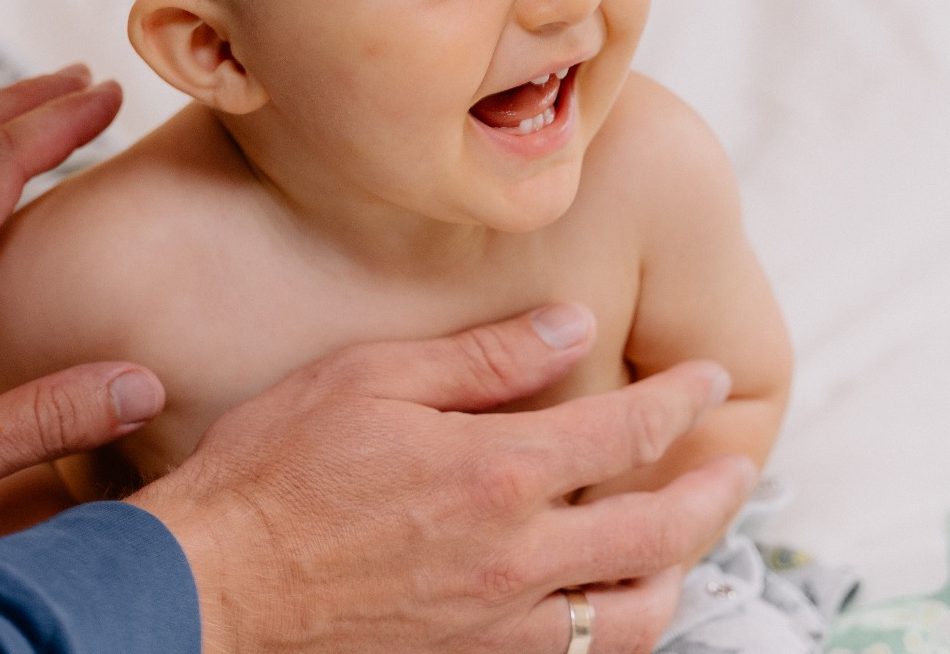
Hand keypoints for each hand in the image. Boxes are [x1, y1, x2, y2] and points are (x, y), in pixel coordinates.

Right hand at [130, 305, 754, 653]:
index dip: (684, 399)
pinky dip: (616, 631)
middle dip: (715, 494)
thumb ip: (483, 358)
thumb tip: (573, 326)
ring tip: (685, 543)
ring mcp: (499, 625)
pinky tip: (611, 606)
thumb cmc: (275, 474)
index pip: (630, 430)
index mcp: (497, 472)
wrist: (213, 588)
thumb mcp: (369, 380)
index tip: (709, 379)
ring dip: (678, 574)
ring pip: (636, 615)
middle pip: (660, 530)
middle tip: (736, 468)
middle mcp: (517, 557)